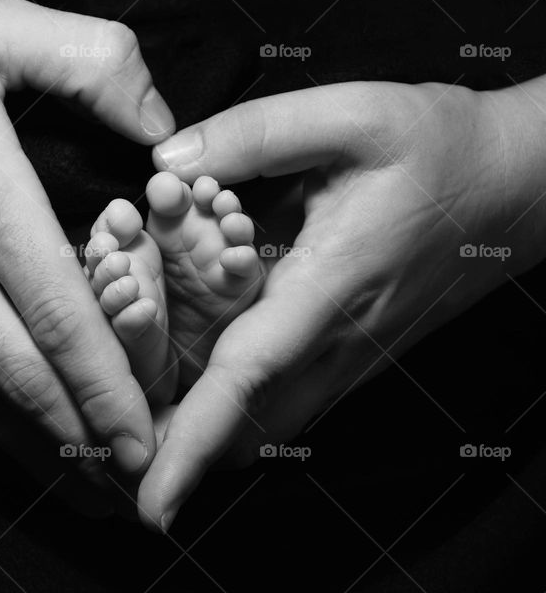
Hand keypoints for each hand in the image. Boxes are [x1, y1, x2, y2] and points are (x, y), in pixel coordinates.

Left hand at [137, 79, 545, 529]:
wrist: (520, 185)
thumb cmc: (439, 146)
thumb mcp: (351, 115)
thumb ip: (253, 134)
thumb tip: (164, 165)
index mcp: (330, 286)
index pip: (249, 377)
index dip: (194, 444)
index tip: (151, 502)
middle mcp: (337, 342)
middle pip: (243, 426)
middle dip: (174, 440)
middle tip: (112, 426)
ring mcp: (349, 358)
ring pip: (261, 424)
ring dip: (200, 425)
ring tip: (141, 394)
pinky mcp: (352, 357)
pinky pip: (282, 403)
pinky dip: (231, 406)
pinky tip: (194, 368)